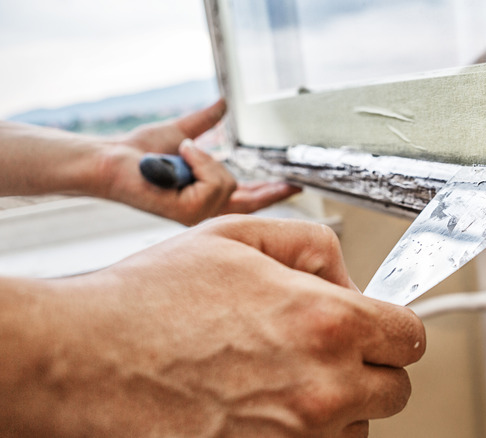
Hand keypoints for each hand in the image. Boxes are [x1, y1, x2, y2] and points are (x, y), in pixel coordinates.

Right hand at [28, 216, 424, 436]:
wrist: (84, 359)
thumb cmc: (149, 300)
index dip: (391, 328)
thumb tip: (347, 274)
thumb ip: (311, 245)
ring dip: (336, 408)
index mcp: (326, 322)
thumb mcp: (237, 236)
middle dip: (368, 369)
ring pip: (357, 429)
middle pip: (393, 390)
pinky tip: (264, 410)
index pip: (409, 337)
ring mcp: (296, 437)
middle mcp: (322, 387)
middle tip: (327, 354)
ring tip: (284, 382)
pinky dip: (303, 435)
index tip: (376, 330)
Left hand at [100, 100, 300, 224]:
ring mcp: (198, 215)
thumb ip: (205, 122)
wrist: (112, 159)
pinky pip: (214, 181)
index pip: (247, 198)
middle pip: (249, 201)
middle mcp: (205, 211)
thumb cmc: (138, 153)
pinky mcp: (189, 212)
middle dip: (269, 191)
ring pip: (227, 182)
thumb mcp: (182, 132)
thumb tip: (223, 104)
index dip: (271, 192)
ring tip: (179, 154)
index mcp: (206, 196)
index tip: (292, 186)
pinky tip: (179, 160)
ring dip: (203, 158)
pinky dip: (198, 162)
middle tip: (292, 185)